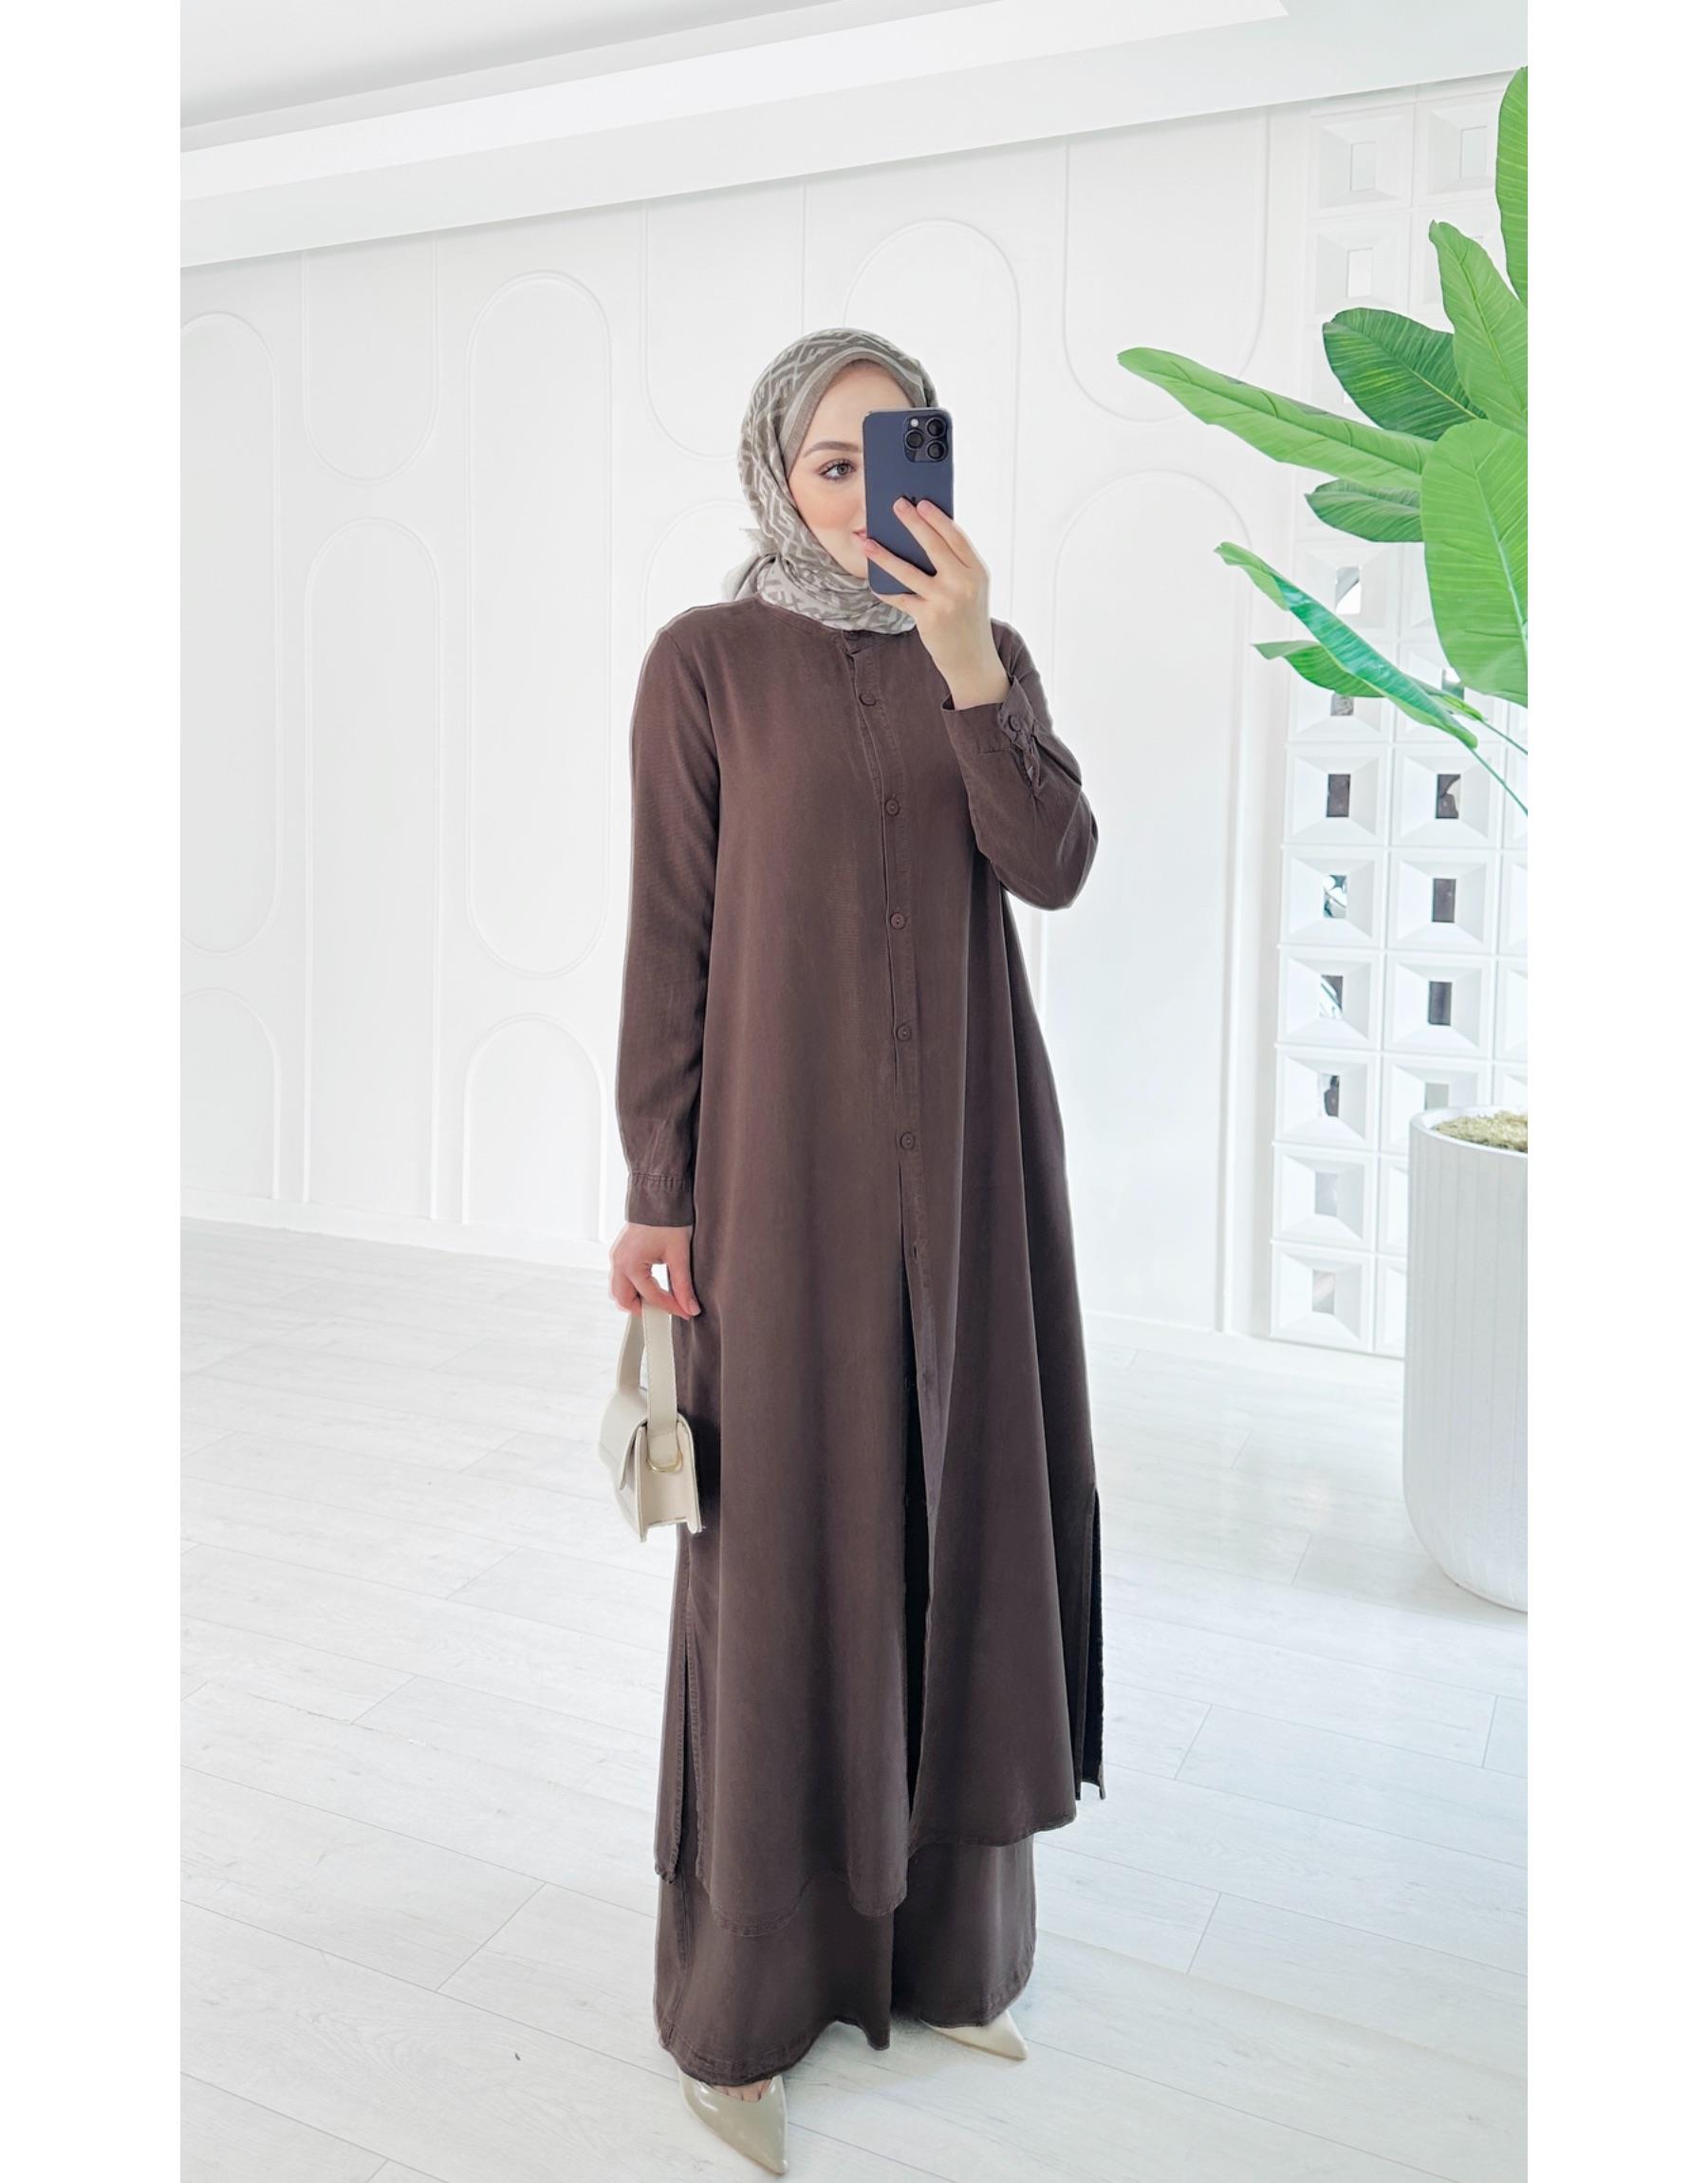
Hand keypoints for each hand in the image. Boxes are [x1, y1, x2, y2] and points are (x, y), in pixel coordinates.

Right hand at [609, 1223, 699, 1316]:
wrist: (659, 1196)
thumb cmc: (668, 1220)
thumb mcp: (679, 1254)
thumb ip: (683, 1285)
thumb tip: (690, 1307)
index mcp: (630, 1264)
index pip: (651, 1296)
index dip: (671, 1307)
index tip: (686, 1312)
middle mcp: (618, 1262)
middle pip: (624, 1300)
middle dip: (644, 1309)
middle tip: (666, 1311)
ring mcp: (616, 1257)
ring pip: (619, 1291)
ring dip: (636, 1299)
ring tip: (659, 1299)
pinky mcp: (619, 1252)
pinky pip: (620, 1278)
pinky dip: (632, 1287)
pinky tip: (650, 1285)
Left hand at [854, 499, 1007, 706]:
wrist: (973, 659)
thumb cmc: (967, 617)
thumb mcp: (971, 588)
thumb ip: (954, 565)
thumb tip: (919, 537)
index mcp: (977, 571)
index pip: (956, 538)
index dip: (938, 518)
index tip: (922, 502)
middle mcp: (963, 584)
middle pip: (934, 547)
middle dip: (913, 523)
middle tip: (896, 505)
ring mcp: (945, 601)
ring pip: (909, 571)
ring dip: (884, 555)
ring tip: (867, 541)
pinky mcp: (929, 618)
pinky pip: (900, 598)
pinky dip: (884, 589)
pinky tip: (872, 579)